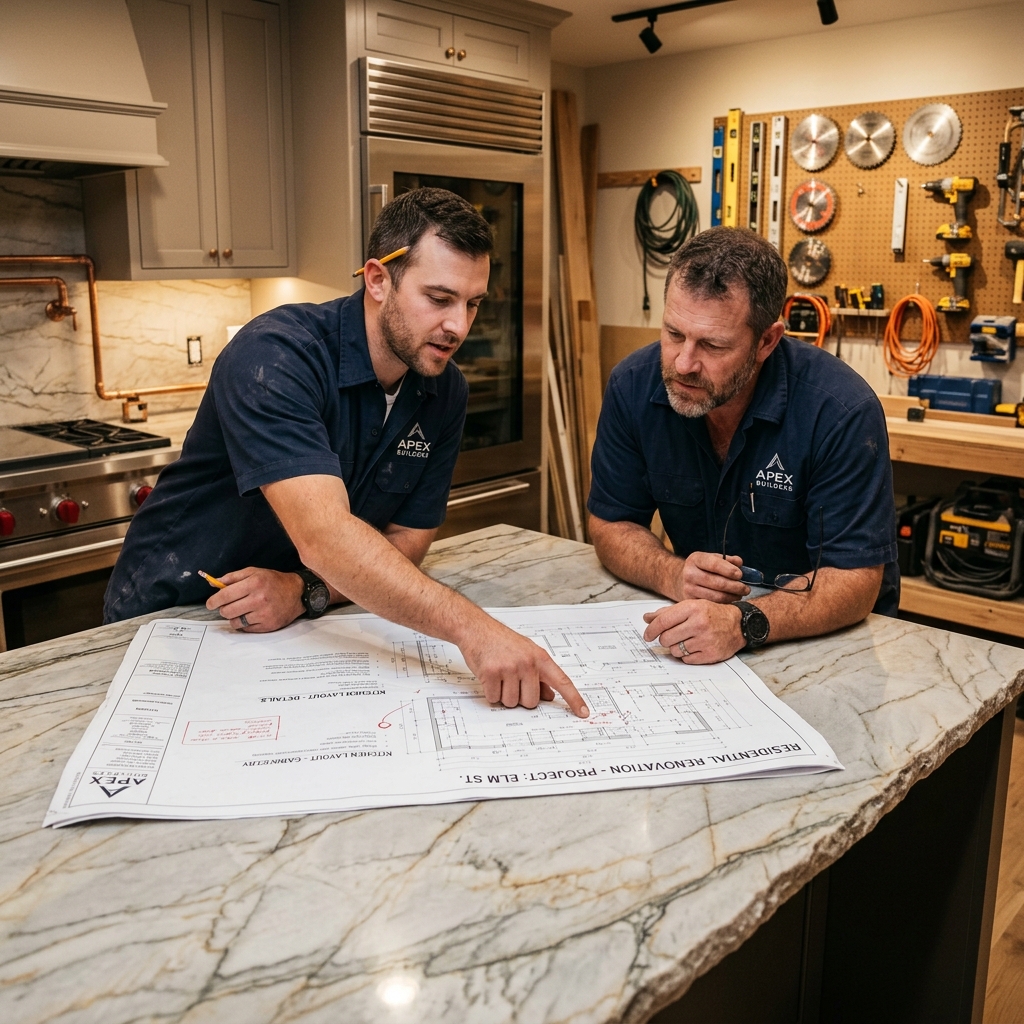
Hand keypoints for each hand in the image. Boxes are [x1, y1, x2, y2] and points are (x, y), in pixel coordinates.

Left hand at [205, 567, 304, 631]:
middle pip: (227, 611)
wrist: (297, 593)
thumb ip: (232, 577)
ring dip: (234, 617)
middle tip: (228, 606)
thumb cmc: (274, 581)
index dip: (213, 601)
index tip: (211, 603)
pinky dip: (244, 623)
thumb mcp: (254, 572)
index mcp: (254, 583)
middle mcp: (259, 599)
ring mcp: (264, 614)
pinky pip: (246, 629)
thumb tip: (213, 583)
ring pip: (235, 622)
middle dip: (223, 609)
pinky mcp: (268, 625)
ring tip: (241, 610)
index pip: (225, 595)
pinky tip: (251, 616)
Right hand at [457, 617, 589, 717]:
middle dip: (520, 697)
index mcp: (540, 658)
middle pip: (531, 702)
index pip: (562, 681)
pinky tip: (489, 676)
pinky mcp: (491, 673)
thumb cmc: (501, 641)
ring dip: (504, 695)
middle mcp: (528, 663)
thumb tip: (550, 696)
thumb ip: (540, 675)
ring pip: (511, 703)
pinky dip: (490, 693)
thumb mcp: (526, 653)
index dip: (574, 699)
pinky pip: (494, 699)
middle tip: (511, 680)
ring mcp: (509, 668)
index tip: (583, 712)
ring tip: (499, 675)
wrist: (476, 628)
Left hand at [643, 600, 744, 664]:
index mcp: (692, 608)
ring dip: (676, 648)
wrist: (738, 624)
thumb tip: (647, 618)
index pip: (663, 621)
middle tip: (671, 637)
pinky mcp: (710, 654)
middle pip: (666, 638)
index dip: (651, 630)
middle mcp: (699, 624)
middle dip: (665, 639)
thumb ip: (667, 612)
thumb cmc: (711, 614)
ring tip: (686, 641)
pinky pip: (686, 660)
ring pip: (675, 651)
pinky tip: (694, 647)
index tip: (647, 636)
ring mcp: (705, 640)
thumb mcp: (691, 607)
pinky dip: (687, 656)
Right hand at [677, 551, 749, 602]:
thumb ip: (728, 560)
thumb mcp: (713, 559)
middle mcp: (689, 573)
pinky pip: (713, 604)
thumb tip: (740, 564)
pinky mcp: (691, 601)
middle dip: (735, 586)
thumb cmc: (704, 568)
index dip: (729, 570)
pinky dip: (725, 603)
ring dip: (732, 596)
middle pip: (717, 583)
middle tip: (746, 589)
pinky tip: (731, 599)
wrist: (684, 580)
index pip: (714, 564)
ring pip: (716, 596)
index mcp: (695, 559)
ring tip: (740, 594)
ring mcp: (688, 589)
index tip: (740, 575)